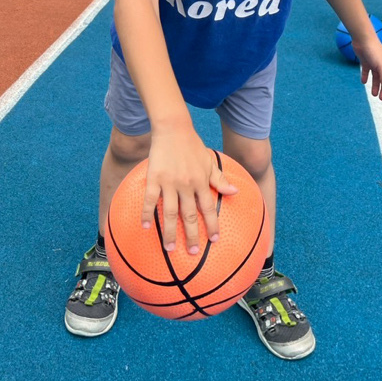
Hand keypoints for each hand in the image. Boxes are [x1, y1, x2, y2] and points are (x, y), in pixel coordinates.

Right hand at [141, 129, 237, 253]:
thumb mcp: (209, 162)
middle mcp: (187, 184)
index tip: (214, 241)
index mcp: (201, 181)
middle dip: (192, 235)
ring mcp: (169, 182)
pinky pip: (150, 199)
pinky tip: (146, 226)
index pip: (208, 208)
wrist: (173, 129)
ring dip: (170, 232)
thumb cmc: (193, 146)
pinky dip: (148, 213)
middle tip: (193, 252)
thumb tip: (235, 192)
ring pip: (170, 212)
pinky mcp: (154, 178)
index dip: (212, 225)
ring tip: (169, 248)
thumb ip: (219, 179)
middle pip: (190, 215)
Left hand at [351, 37, 381, 99]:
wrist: (362, 39)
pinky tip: (363, 82)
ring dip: (375, 85)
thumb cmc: (374, 51)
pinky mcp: (365, 61)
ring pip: (375, 77)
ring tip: (373, 94)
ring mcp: (374, 63)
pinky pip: (366, 71)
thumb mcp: (381, 65)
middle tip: (381, 99)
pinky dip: (365, 77)